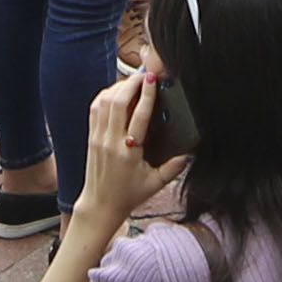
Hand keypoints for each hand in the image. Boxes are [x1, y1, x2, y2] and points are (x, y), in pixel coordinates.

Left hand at [79, 68, 173, 225]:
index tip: (153, 80)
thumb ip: (173, 168)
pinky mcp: (91, 137)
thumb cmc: (127, 196)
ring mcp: (98, 137)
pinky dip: (106, 96)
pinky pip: (95, 109)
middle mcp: (110, 141)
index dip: (147, 95)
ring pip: (104, 102)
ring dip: (118, 87)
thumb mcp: (155, 184)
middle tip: (144, 76)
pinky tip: (117, 93)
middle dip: (131, 83)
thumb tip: (189, 153)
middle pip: (117, 101)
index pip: (138, 116)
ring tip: (133, 82)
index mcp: (127, 151)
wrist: (100, 206)